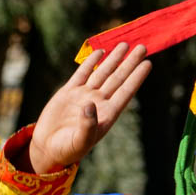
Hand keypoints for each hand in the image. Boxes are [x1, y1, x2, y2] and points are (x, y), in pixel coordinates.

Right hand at [24, 43, 151, 172]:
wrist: (48, 147)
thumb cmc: (67, 150)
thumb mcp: (80, 142)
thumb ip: (87, 125)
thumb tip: (90, 104)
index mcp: (106, 115)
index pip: (126, 92)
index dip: (136, 78)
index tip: (148, 64)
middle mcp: (99, 103)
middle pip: (118, 78)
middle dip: (130, 62)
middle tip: (143, 47)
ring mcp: (84, 95)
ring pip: (103, 72)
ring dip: (114, 58)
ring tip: (125, 44)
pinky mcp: (69, 92)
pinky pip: (82, 73)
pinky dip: (91, 61)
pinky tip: (101, 51)